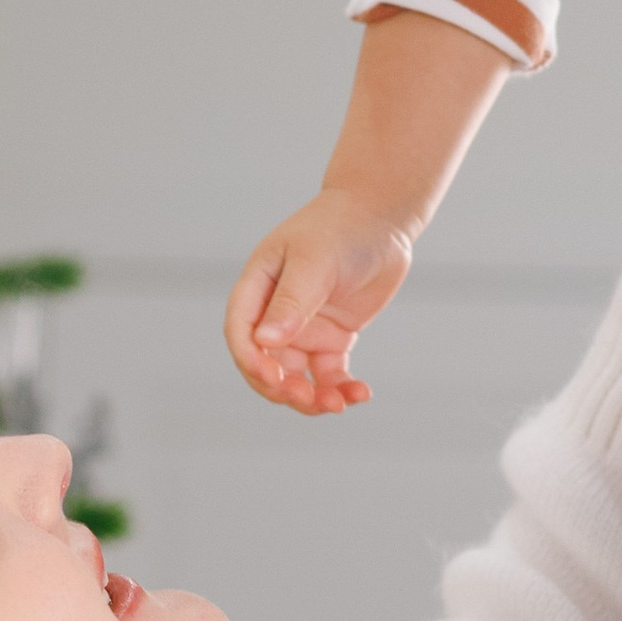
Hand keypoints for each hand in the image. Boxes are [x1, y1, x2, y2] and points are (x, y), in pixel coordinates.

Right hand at [223, 191, 411, 414]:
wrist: (380, 217)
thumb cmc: (340, 228)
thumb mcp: (315, 260)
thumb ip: (292, 301)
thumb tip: (265, 342)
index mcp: (258, 288)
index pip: (240, 332)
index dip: (251, 360)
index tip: (273, 378)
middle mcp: (275, 313)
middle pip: (265, 364)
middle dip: (282, 387)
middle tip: (310, 399)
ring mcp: (303, 328)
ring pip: (297, 377)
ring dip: (312, 397)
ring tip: (339, 404)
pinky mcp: (332, 338)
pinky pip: (329, 374)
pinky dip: (340, 388)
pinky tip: (359, 393)